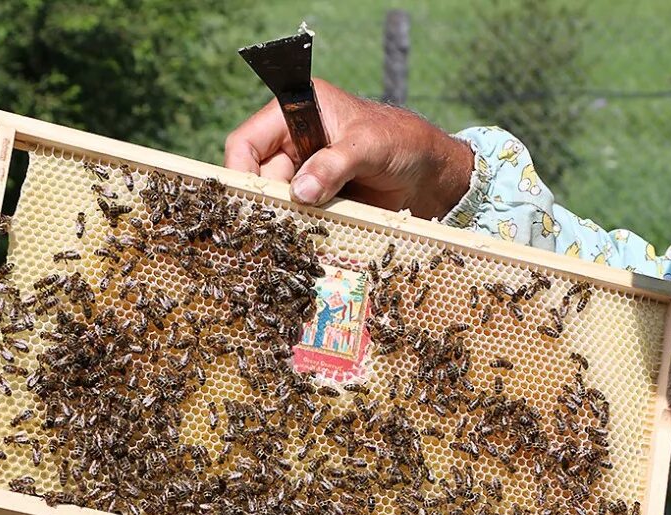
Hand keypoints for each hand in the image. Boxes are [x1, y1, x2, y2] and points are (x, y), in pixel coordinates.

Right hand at [224, 78, 473, 218]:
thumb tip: (300, 192)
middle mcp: (292, 143)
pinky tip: (305, 244)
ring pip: (276, 202)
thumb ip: (334, 165)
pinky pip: (296, 217)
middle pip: (258, 177)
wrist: (430, 172)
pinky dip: (300, 230)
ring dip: (284, 221)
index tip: (246, 202)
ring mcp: (304, 173)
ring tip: (292, 240)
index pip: (247, 141)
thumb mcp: (369, 147)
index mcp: (295, 113)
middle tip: (274, 230)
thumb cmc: (402, 142)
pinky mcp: (317, 200)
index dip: (240, 170)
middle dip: (265, 203)